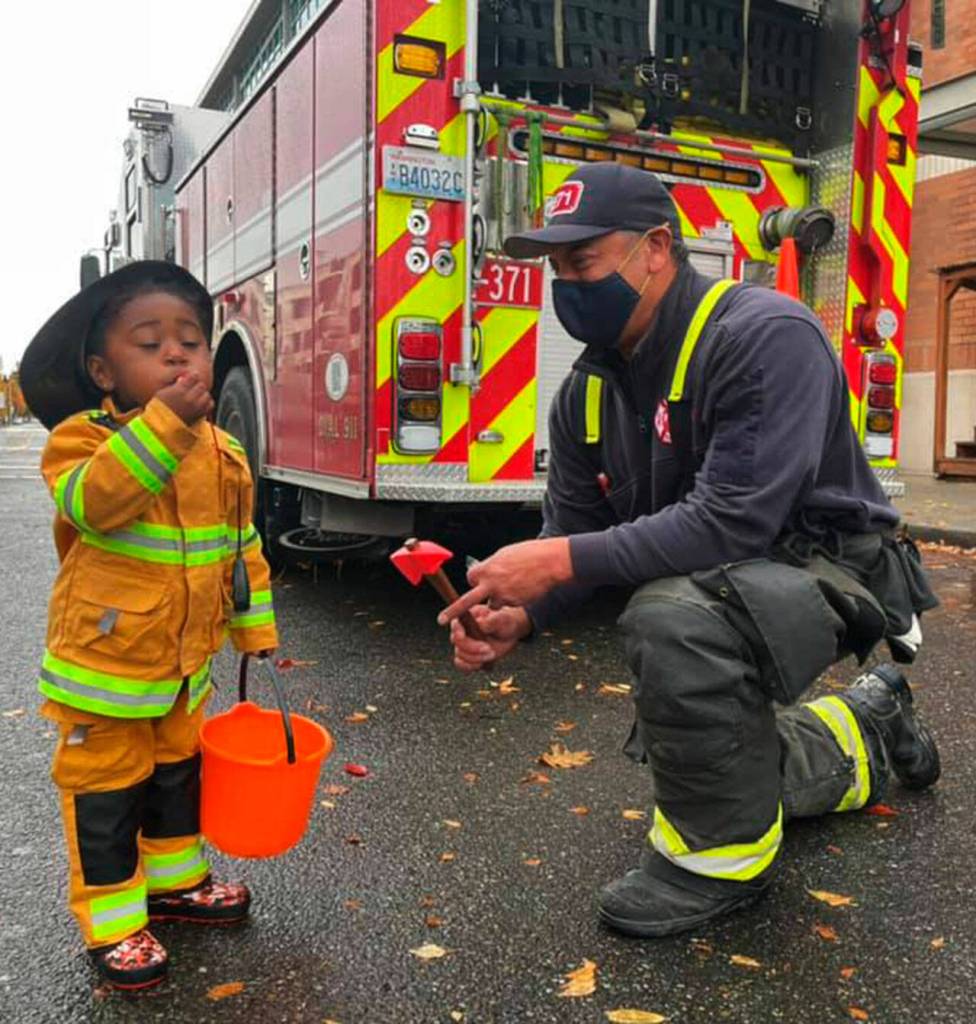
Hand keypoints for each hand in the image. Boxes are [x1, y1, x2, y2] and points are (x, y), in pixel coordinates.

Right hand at [156, 372, 213, 424]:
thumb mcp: (163, 391)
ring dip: (202, 394)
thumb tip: (185, 378)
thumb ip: (176, 384)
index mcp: (179, 390)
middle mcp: (190, 398)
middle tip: (192, 388)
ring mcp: (196, 407)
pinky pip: (210, 405)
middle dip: (197, 385)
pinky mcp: (200, 415)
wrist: (162, 425)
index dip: (193, 376)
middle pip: (201, 385)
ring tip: (196, 396)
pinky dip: (207, 402)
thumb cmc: (159, 407)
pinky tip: (201, 403)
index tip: (191, 377)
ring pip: (207, 395)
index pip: (194, 377)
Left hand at [437, 537, 572, 626]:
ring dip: (500, 598)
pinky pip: (509, 604)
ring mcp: (502, 595)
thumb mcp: (504, 555)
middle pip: (466, 601)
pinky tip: (525, 588)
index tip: (479, 581)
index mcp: (486, 568)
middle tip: (441, 620)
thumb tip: (484, 571)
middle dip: (453, 611)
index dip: (476, 580)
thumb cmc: (528, 554)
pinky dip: (514, 599)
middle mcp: (491, 583)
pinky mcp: (514, 603)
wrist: (548, 562)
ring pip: (494, 603)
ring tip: (517, 585)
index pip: (471, 578)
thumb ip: (492, 566)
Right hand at [449, 605, 531, 671]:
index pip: (455, 624)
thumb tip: (479, 624)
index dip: (456, 631)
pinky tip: (483, 664)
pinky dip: (471, 666)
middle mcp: (461, 631)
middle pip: (457, 642)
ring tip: (492, 654)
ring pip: (460, 655)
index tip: (462, 636)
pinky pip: (462, 665)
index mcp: (466, 617)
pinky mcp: (467, 657)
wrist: (509, 633)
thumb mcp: (501, 619)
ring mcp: (463, 645)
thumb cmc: (504, 621)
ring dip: (475, 658)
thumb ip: (490, 621)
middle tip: (489, 649)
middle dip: (472, 648)